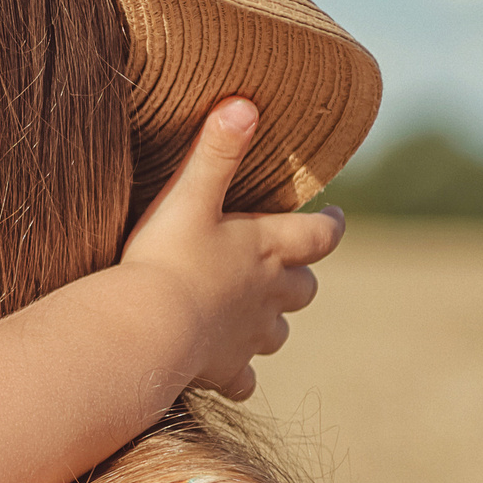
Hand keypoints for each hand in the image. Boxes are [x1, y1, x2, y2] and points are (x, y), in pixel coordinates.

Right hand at [118, 98, 343, 401]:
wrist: (148, 327)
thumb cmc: (167, 257)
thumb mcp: (189, 195)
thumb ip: (216, 150)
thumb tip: (244, 103)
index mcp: (268, 248)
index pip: (321, 235)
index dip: (332, 224)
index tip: (334, 216)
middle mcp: (270, 294)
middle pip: (304, 287)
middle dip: (299, 276)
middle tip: (286, 265)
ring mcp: (250, 336)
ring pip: (277, 332)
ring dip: (270, 322)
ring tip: (252, 314)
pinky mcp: (225, 370)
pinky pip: (243, 379)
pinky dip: (238, 373)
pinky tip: (223, 369)